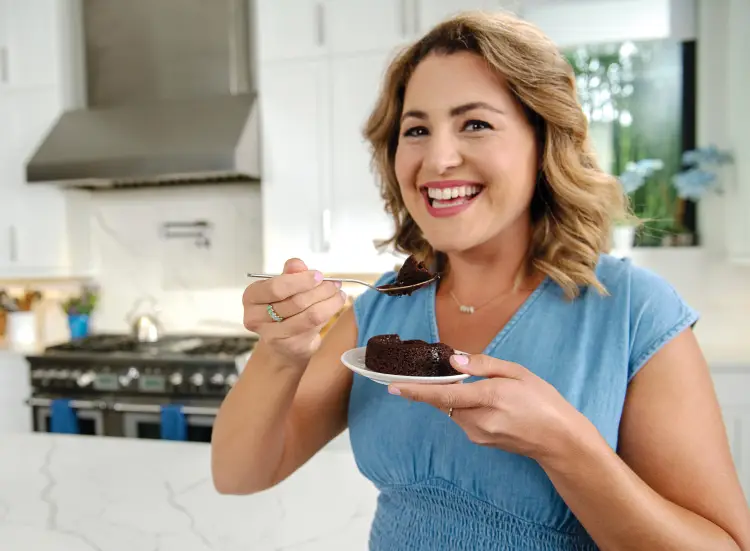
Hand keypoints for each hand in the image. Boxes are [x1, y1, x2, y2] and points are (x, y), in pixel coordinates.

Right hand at [243, 258, 346, 366]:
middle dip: (320, 290)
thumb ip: (290, 273)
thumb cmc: (283, 308)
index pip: (276, 287)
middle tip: (334, 284)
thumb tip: (297, 264)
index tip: (319, 275)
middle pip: (295, 302)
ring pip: (309, 315)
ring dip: (329, 302)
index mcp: (252, 296)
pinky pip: (315, 327)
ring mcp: (272, 335)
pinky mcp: (290, 345)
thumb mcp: (284, 286)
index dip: (301, 280)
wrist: (283, 341)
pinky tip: (335, 305)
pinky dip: (329, 313)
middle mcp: (256, 317)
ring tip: (338, 294)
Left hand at [388, 354, 589, 463]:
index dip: (416, 391)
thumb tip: (454, 359)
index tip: (393, 386)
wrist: (559, 440)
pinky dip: (466, 405)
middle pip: (444, 400)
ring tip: (485, 388)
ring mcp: (478, 434)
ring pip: (453, 408)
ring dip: (456, 395)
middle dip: (440, 385)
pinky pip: (463, 417)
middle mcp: (479, 420)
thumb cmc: (543, 401)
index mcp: (489, 397)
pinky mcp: (480, 440)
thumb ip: (484, 365)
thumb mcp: (517, 372)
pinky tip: (488, 402)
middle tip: (450, 371)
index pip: (443, 394)